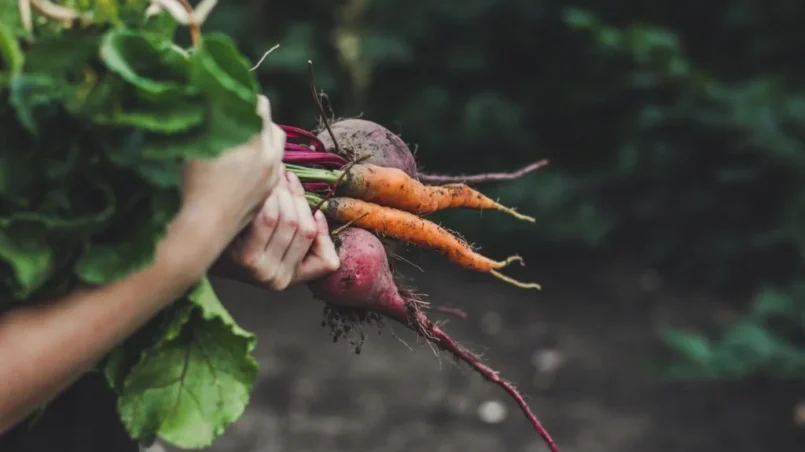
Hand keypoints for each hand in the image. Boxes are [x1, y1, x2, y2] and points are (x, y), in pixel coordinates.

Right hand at [178, 95, 285, 245]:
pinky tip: (239, 162)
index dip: (241, 96)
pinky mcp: (266, 194)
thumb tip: (202, 92)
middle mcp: (268, 158)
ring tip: (237, 139)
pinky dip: (260, 158)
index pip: (258, 104)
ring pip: (275, 147)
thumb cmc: (188, 186)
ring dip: (261, 139)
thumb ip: (204, 117)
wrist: (200, 229)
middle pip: (270, 124)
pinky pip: (272, 166)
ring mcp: (270, 178)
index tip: (226, 95)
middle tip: (231, 116)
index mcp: (252, 142)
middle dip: (254, 118)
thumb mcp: (192, 144)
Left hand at [224, 169, 339, 290]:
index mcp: (288, 280)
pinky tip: (263, 187)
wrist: (192, 245)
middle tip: (285, 176)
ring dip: (283, 192)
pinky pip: (270, 218)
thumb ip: (294, 236)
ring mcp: (261, 270)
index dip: (323, 233)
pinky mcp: (245, 258)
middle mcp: (277, 280)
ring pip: (290, 220)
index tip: (316, 213)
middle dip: (297, 198)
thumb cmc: (234, 239)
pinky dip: (270, 197)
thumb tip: (316, 215)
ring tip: (273, 176)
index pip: (326, 261)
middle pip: (304, 229)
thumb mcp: (269, 247)